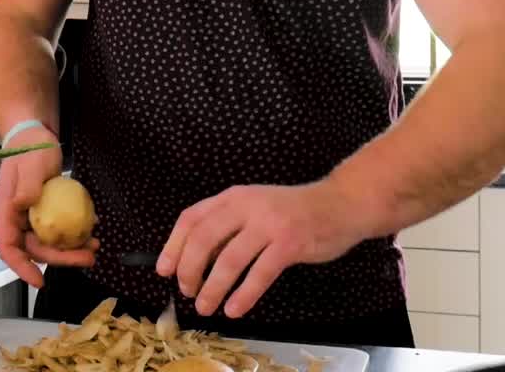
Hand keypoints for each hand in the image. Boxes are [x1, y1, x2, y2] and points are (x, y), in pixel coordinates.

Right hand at [0, 125, 98, 287]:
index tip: (39, 280)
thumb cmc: (28, 149)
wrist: (36, 138)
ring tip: (94, 246)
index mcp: (7, 212)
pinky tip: (93, 228)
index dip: (21, 267)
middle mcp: (19, 219)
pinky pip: (62, 229)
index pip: (8, 247)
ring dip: (73, 249)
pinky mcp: (49, 212)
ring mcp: (34, 217)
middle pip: (37, 249)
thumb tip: (24, 204)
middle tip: (88, 258)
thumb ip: (26, 185)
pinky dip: (77, 233)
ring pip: (52, 242)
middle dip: (62, 259)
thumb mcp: (29, 165)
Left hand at [155, 180, 367, 318]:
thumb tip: (194, 259)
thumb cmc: (293, 211)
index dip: (173, 246)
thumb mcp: (255, 207)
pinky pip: (259, 274)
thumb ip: (228, 226)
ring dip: (213, 288)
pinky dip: (244, 295)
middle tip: (187, 292)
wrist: (340, 204)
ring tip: (206, 307)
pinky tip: (235, 309)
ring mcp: (269, 224)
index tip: (164, 270)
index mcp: (233, 196)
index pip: (191, 218)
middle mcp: (247, 206)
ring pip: (229, 260)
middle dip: (189, 270)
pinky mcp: (290, 244)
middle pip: (203, 239)